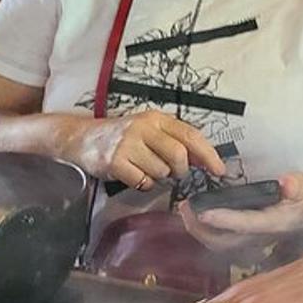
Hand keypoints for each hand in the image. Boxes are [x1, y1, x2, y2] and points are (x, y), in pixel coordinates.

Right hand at [76, 110, 223, 189]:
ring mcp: (128, 144)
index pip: (190, 135)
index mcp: (157, 119)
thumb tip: (204, 160)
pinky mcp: (115, 162)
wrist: (82, 137)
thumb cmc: (123, 136)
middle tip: (174, 173)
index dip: (208, 154)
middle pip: (178, 155)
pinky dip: (143, 184)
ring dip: (158, 176)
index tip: (219, 170)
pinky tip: (134, 175)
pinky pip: (143, 181)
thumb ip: (176, 142)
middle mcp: (143, 128)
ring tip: (144, 167)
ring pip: (161, 172)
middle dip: (181, 170)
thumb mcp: (150, 132)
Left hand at [185, 173, 302, 236]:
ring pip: (221, 245)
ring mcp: (255, 241)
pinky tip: (199, 220)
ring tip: (187, 213)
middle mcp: (261, 237)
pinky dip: (207, 233)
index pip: (244, 224)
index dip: (222, 220)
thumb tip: (287, 182)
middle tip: (185, 208)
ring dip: (200, 232)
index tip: (201, 212)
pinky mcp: (250, 239)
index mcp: (273, 223)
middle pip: (224, 242)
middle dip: (200, 229)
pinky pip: (224, 242)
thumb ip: (296, 186)